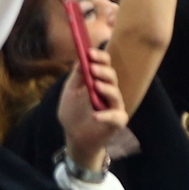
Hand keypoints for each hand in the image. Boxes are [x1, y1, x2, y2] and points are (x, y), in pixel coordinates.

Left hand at [58, 48, 129, 173]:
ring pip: (115, 94)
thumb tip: (81, 58)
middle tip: (92, 68)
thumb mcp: (70, 92)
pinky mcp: (117, 122)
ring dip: (106, 88)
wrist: (74, 137)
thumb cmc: (73, 112)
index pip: (104, 64)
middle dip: (103, 71)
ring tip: (95, 86)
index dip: (99, 57)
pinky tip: (94, 115)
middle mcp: (109, 91)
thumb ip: (76, 76)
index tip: (89, 52)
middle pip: (112, 76)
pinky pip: (115, 116)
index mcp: (99, 80)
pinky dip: (106, 116)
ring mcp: (114, 106)